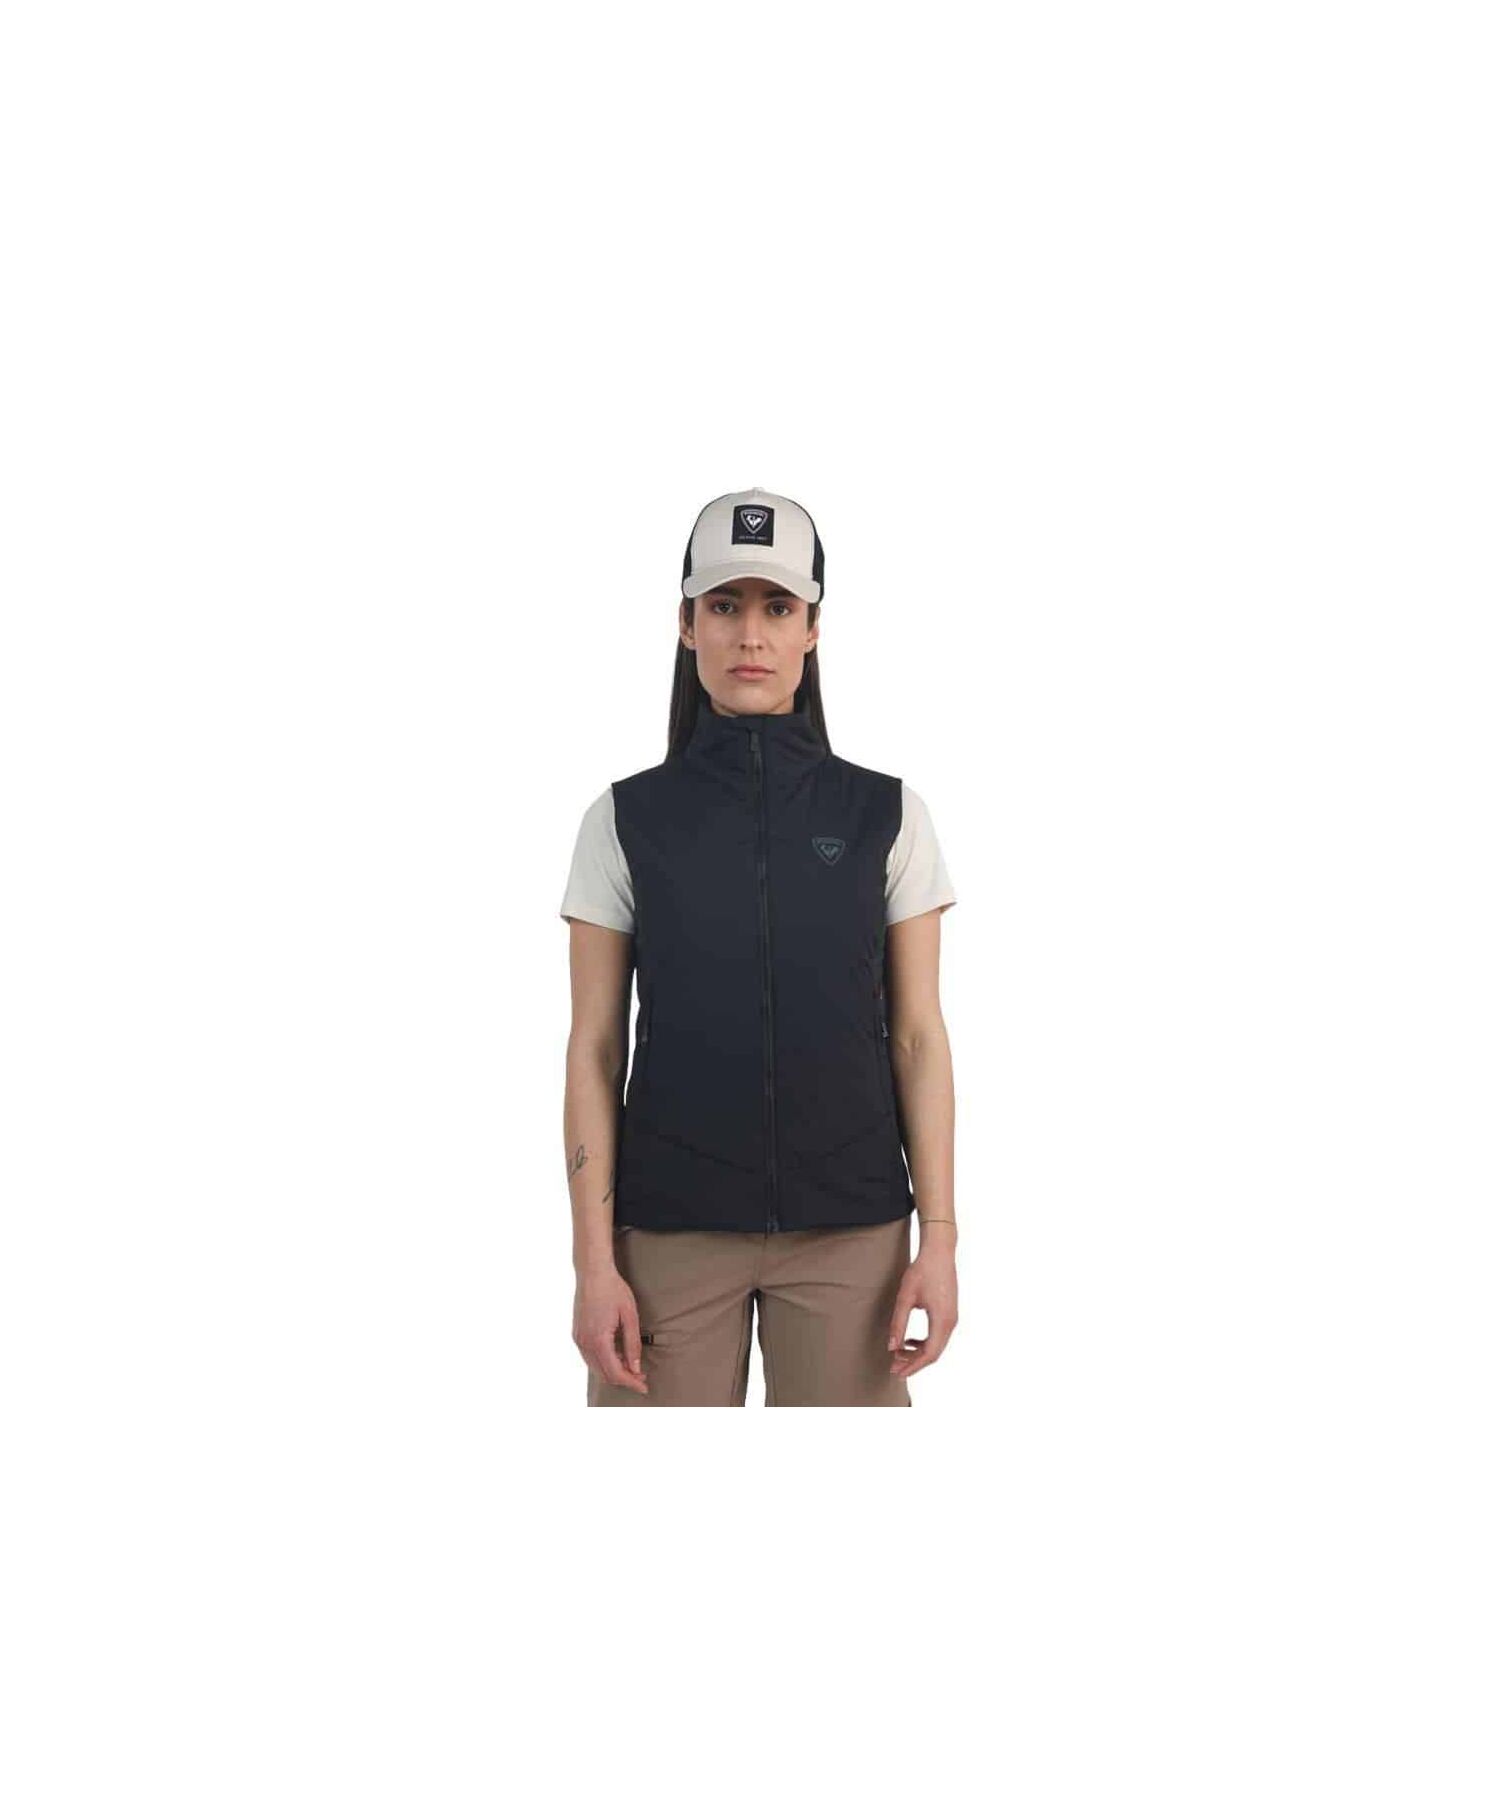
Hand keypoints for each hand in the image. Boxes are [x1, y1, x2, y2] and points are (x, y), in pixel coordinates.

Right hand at [573, 1264, 648, 1395]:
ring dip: (614, 1371)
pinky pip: (590, 1357)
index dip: (631, 1382)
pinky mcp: (577, 1334)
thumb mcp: (629, 1315)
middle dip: (624, 1379)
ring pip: (596, 1368)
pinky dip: (604, 1362)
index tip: (644, 1386)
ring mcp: (578, 1339)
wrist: (593, 1272)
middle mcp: (585, 1343)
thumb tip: (636, 1367)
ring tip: (632, 1366)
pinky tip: (617, 1355)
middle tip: (641, 1376)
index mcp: (598, 1340)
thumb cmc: (613, 1290)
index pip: (615, 1372)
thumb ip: (632, 1344)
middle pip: (604, 1374)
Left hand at [887, 1244, 957, 1378]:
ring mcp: (952, 1318)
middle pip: (934, 1353)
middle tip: (893, 1367)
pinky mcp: (949, 1313)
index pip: (929, 1354)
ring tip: (898, 1354)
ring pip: (936, 1345)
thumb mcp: (905, 1297)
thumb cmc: (922, 1271)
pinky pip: (938, 1336)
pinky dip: (924, 1343)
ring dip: (918, 1353)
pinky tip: (909, 1340)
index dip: (913, 1366)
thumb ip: (898, 1323)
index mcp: (942, 1321)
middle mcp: (951, 1323)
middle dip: (913, 1362)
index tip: (897, 1372)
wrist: (939, 1252)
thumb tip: (891, 1347)